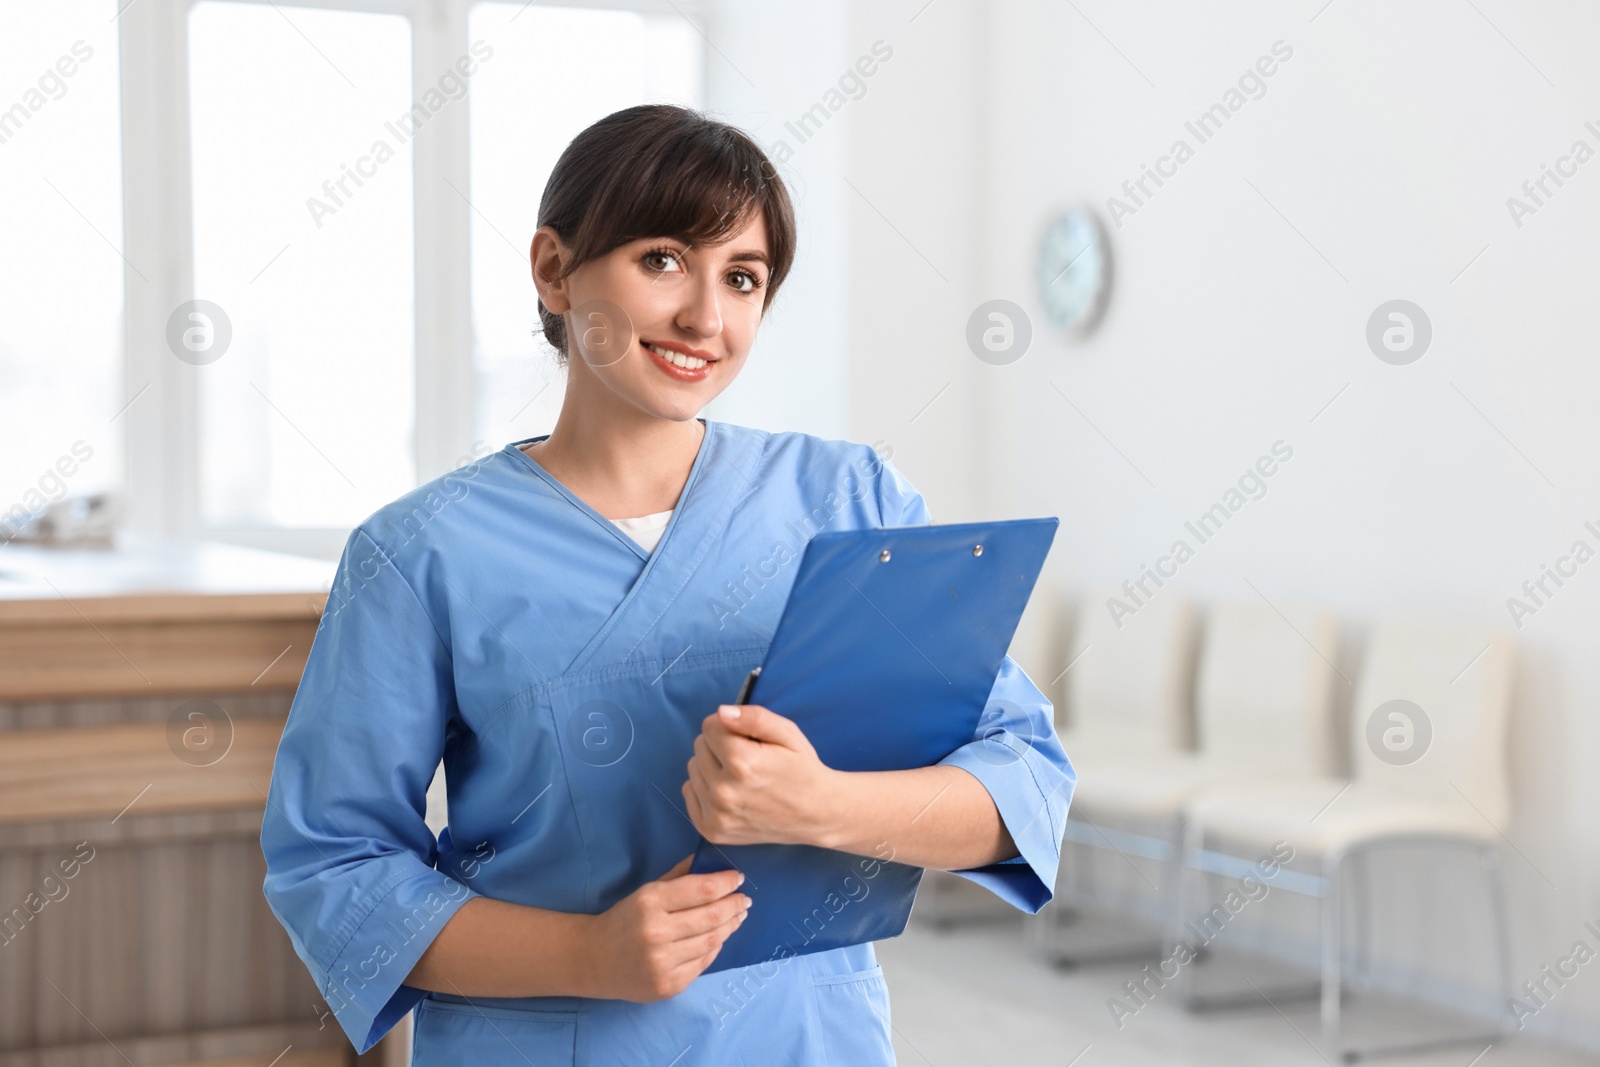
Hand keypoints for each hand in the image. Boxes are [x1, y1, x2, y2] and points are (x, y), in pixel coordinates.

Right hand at [581, 854, 749, 1000]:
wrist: (594, 960)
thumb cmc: (624, 920)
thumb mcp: (646, 891)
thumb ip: (679, 876)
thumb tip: (711, 860)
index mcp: (650, 902)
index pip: (702, 889)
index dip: (726, 883)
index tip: (739, 879)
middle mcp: (657, 932)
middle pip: (712, 916)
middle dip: (734, 905)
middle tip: (744, 900)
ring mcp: (663, 962)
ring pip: (711, 941)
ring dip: (730, 926)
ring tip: (738, 916)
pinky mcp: (669, 985)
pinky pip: (703, 963)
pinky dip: (715, 948)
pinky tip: (718, 938)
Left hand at [682, 703, 838, 846]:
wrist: (816, 814)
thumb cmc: (802, 770)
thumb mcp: (788, 734)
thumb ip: (754, 718)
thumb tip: (721, 713)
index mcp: (742, 763)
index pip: (709, 726)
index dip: (730, 727)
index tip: (749, 739)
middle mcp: (725, 791)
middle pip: (699, 746)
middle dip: (720, 746)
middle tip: (749, 759)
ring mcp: (717, 814)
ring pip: (693, 768)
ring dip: (712, 767)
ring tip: (742, 777)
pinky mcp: (712, 830)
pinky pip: (689, 792)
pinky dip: (705, 788)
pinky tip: (731, 791)